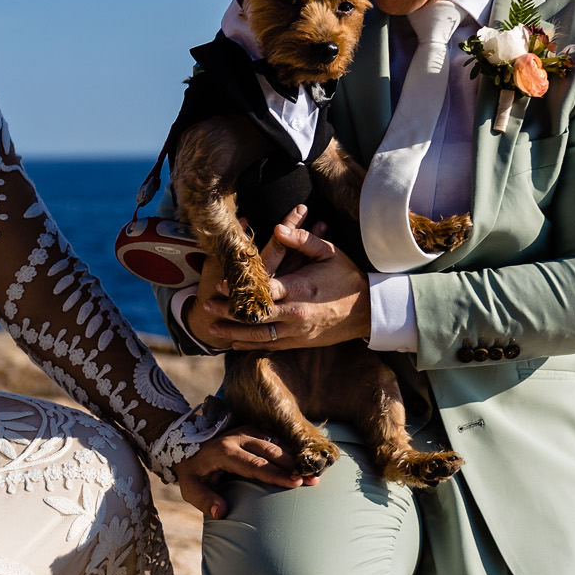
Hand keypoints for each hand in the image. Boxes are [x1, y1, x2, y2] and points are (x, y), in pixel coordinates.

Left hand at [173, 426, 315, 519]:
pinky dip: (291, 447)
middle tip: (313, 480)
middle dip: (293, 466)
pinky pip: (275, 437)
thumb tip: (221, 512)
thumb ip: (205, 500)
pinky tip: (306, 459)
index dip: (276, 474)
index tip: (295, 483)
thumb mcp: (190, 488)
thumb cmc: (192, 472)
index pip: (255, 465)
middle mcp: (238, 438)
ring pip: (276, 441)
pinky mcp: (253, 429)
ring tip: (314, 471)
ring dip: (295, 456)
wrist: (185, 445)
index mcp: (224, 452)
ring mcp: (247, 431)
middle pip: (271, 451)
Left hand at [181, 206, 370, 350]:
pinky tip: (234, 342)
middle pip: (255, 316)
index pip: (265, 291)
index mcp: (300, 289)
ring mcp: (297, 331)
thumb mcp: (330, 253)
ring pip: (259, 335)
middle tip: (206, 305)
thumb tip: (278, 228)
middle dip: (229, 311)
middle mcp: (295, 313)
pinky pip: (271, 346)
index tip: (220, 285)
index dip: (241, 290)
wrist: (368, 311)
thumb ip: (303, 240)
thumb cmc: (347, 277)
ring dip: (234, 331)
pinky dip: (251, 345)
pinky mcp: (299, 342)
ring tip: (212, 328)